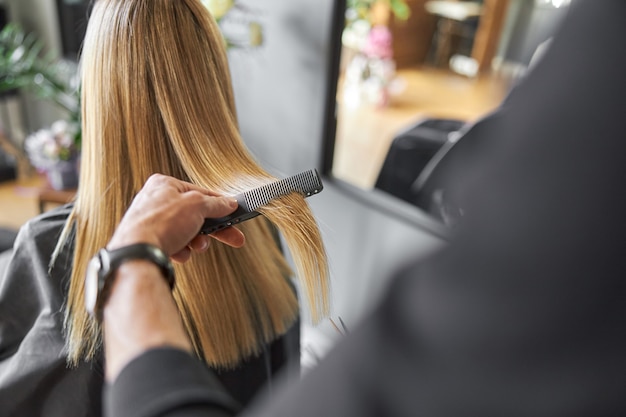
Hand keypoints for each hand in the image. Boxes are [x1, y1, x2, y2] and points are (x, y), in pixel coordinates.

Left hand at [108, 174, 244, 261]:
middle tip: (233, 238)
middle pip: (194, 214)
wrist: (137, 252)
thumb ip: (216, 204)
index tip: (233, 213)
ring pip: (185, 231)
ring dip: (196, 241)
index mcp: (164, 184)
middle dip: (212, 229)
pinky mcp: (148, 241)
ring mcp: (151, 221)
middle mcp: (155, 200)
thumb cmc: (162, 222)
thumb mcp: (197, 206)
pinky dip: (180, 249)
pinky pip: (173, 244)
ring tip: (196, 247)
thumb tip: (229, 203)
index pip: (199, 192)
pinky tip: (178, 253)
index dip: (219, 204)